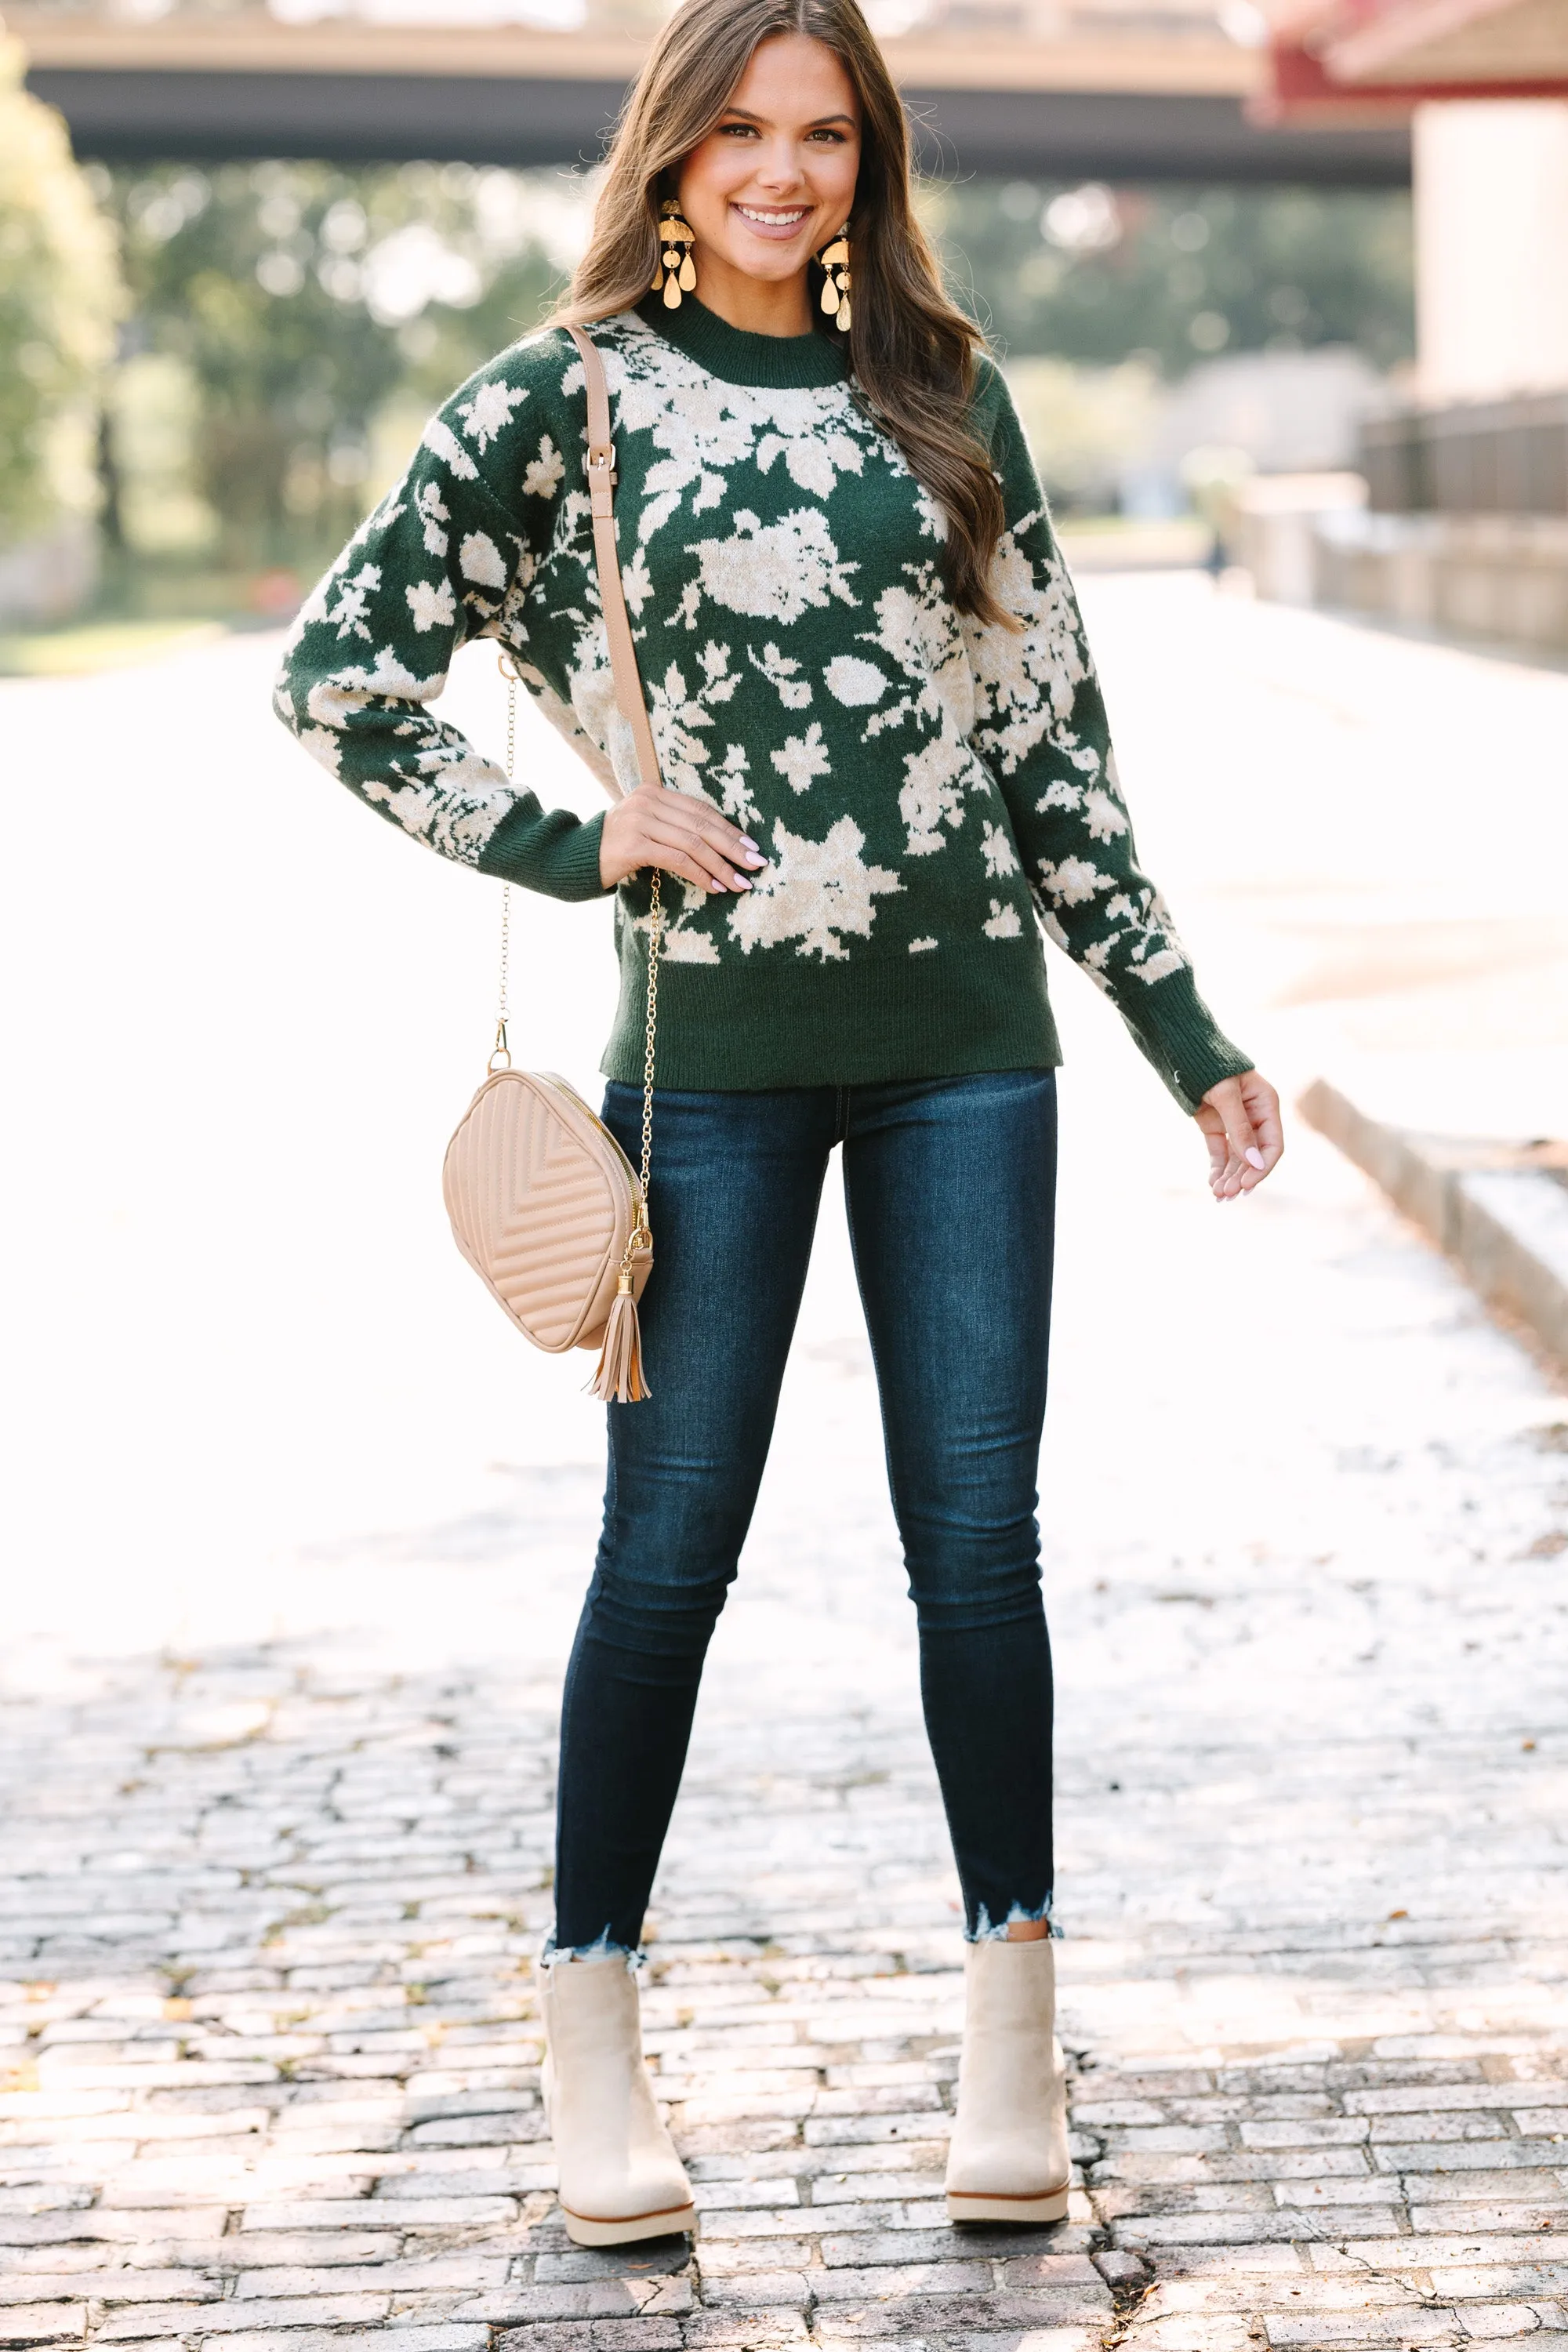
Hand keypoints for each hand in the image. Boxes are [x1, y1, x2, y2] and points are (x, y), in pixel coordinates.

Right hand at [599, 782, 766, 893]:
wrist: (576, 859)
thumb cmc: (617, 847)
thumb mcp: (646, 827)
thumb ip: (674, 826)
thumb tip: (720, 843)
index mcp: (654, 792)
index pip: (701, 809)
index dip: (729, 829)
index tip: (751, 846)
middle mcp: (647, 801)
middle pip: (701, 824)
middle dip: (733, 846)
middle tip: (755, 864)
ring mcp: (639, 821)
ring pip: (693, 843)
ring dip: (721, 866)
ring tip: (739, 883)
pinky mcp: (633, 845)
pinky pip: (677, 860)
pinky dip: (700, 874)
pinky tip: (715, 887)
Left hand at [1196, 1070, 1282, 1201]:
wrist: (1182, 1051)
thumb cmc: (1209, 1067)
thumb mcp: (1226, 1096)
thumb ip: (1240, 1130)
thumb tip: (1254, 1165)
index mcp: (1267, 1104)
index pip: (1272, 1145)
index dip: (1261, 1168)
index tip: (1246, 1185)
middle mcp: (1255, 1116)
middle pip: (1254, 1156)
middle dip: (1242, 1177)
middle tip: (1226, 1194)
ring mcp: (1235, 1122)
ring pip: (1237, 1158)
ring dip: (1230, 1177)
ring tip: (1218, 1195)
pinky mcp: (1216, 1126)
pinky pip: (1221, 1152)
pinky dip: (1218, 1168)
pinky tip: (1213, 1183)